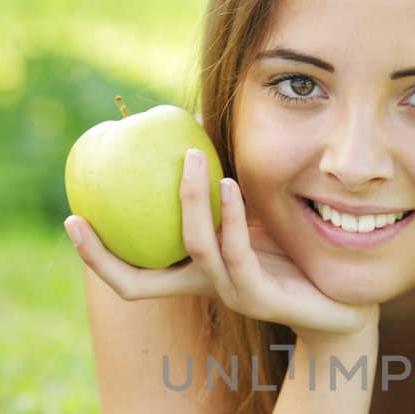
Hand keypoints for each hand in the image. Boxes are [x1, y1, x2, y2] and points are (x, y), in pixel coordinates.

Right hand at [65, 159, 379, 338]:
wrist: (343, 299)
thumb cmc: (293, 250)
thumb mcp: (251, 208)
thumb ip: (220, 175)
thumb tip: (193, 114)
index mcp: (194, 273)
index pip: (133, 276)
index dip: (98, 256)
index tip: (71, 219)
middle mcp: (206, 286)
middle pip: (142, 281)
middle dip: (107, 253)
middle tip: (82, 211)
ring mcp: (232, 293)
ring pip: (196, 249)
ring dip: (190, 202)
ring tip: (191, 157)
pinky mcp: (263, 295)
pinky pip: (239, 251)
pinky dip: (232, 215)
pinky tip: (231, 183)